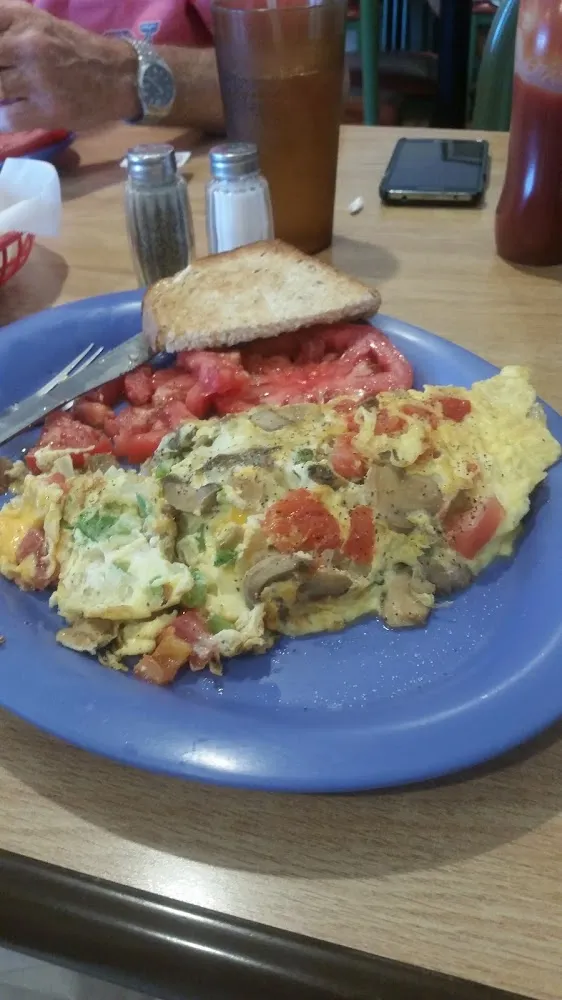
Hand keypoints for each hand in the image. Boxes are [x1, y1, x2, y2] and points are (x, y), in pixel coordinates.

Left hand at [0, 0, 140, 130]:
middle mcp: (26, 44)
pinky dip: (1, 119)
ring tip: (8, 93)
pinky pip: (5, 119)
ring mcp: (35, 79)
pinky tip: (7, 114)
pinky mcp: (45, 110)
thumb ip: (6, 27)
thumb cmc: (74, 50)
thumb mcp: (37, 23)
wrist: (118, 77)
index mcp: (22, 18)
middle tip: (3, 79)